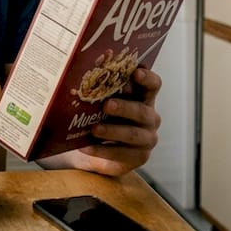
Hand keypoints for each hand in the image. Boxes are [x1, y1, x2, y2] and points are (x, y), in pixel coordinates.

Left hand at [40, 67, 162, 175]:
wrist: (95, 150)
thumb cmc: (100, 118)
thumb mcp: (101, 103)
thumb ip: (101, 92)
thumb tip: (78, 78)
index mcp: (143, 97)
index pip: (153, 85)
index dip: (147, 78)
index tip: (136, 73)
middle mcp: (149, 117)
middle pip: (142, 111)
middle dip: (124, 107)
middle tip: (107, 105)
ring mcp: (147, 138)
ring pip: (133, 134)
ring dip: (112, 131)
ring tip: (94, 129)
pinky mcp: (139, 157)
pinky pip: (121, 154)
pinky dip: (102, 150)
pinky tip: (86, 147)